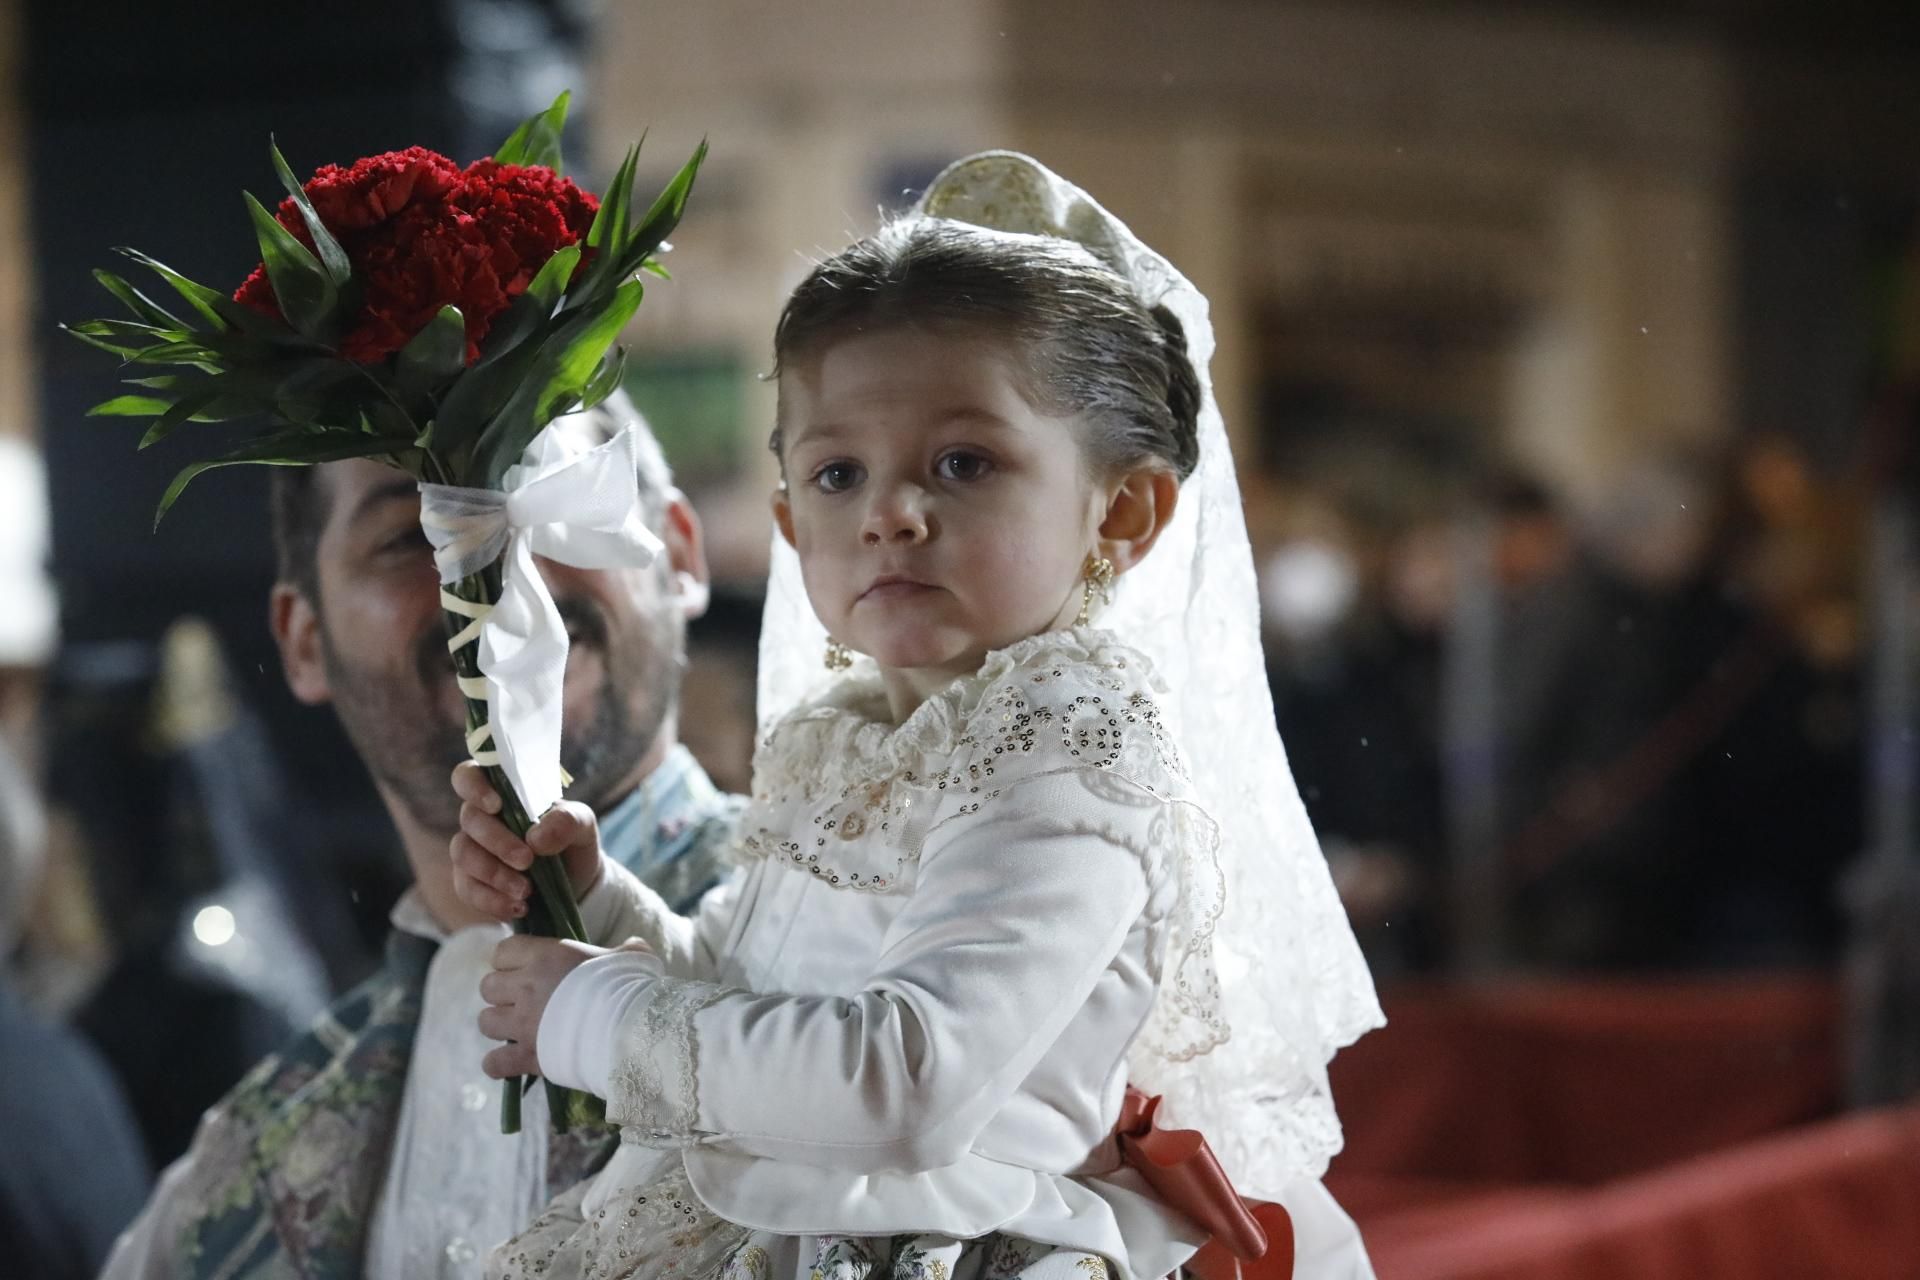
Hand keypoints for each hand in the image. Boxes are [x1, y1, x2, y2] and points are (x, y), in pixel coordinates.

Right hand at [449, 761, 606, 921]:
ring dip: (493, 873)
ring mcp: (472, 850)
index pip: (469, 775)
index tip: (497, 805)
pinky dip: (491, 900)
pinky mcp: (470, 882)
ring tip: (526, 890)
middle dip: (497, 842)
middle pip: (469, 819)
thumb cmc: (571, 843)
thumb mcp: (583, 825)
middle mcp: (481, 819)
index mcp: (503, 793)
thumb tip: (536, 838)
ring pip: (462, 854)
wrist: (576, 885)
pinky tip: (518, 906)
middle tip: (527, 861)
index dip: (474, 786)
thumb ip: (567, 821)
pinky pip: (466, 888)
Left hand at [477, 935, 654, 1077]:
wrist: (630, 1029)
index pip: (503, 951)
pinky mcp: (527, 1057)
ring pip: (485, 1022)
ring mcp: (523, 1024)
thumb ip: (626, 949)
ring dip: (500, 1026)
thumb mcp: (632, 957)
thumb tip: (633, 946)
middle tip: (524, 1001)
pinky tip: (512, 1062)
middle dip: (503, 994)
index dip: (510, 961)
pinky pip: (493, 1063)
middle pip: (488, 987)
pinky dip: (499, 1064)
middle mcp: (527, 988)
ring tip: (518, 1031)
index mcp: (546, 957)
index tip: (526, 969)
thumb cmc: (631, 986)